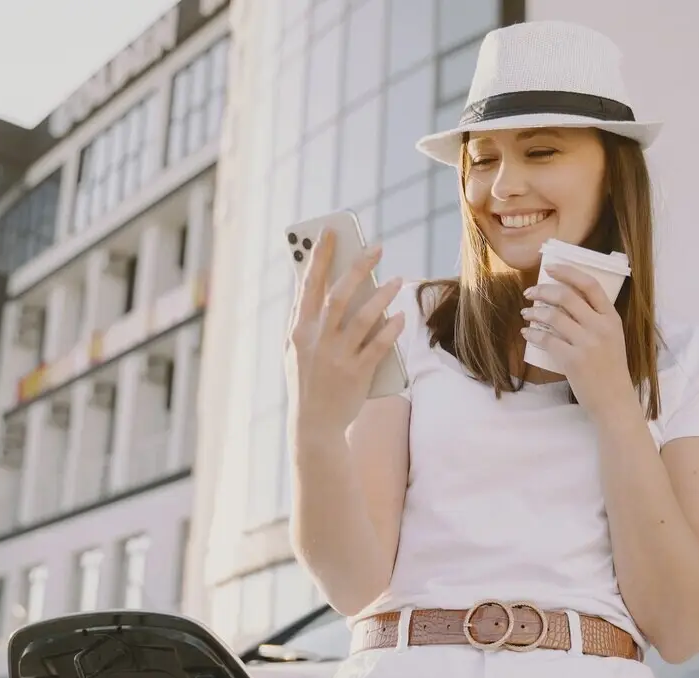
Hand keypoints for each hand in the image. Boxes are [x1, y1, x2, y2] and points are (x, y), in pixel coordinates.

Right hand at [286, 228, 405, 436]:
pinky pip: (378, 346)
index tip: (330, 231)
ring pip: (362, 318)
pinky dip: (390, 329)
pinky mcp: (356, 374)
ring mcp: (336, 358)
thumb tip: (330, 286)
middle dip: (358, 267)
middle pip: (339, 295)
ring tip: (398, 279)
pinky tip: (400, 316)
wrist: (314, 426)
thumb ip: (310, 321)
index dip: (319, 256)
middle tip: (377, 248)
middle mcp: (316, 340)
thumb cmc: (308, 381)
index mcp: (298, 330)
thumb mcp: (298, 349)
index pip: (308, 285)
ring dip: (382, 295)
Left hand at [521, 263, 636, 419]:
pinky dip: (532, 333)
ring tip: (525, 313)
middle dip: (542, 290)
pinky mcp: (573, 360)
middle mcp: (601, 327)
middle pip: (566, 296)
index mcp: (611, 318)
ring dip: (534, 312)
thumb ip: (595, 319)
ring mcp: (587, 344)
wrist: (614, 401)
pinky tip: (526, 332)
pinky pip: (546, 339)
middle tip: (529, 293)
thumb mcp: (612, 338)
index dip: (568, 272)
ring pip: (553, 316)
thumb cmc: (610, 369)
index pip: (590, 284)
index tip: (550, 268)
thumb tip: (564, 299)